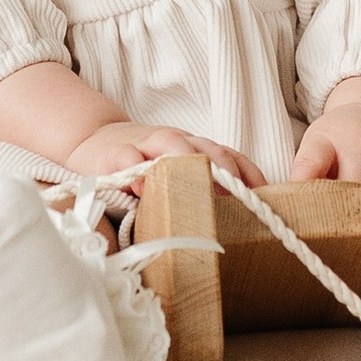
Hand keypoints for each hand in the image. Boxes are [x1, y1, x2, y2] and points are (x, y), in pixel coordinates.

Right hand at [63, 123, 266, 192]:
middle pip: (207, 150)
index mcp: (196, 148)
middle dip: (224, 172)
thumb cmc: (146, 164)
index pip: (231, 156)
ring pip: (172, 146)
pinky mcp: (116, 154)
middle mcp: (176, 142)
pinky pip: (127, 158)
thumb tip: (243, 222)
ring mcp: (146, 145)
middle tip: (235, 198)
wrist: (96, 139)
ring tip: (196, 190)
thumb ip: (204, 189)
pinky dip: (136, 169)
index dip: (248, 175)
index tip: (264, 198)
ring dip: (186, 165)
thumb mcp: (179, 172)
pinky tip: (145, 188)